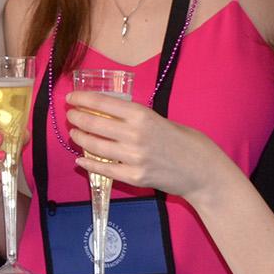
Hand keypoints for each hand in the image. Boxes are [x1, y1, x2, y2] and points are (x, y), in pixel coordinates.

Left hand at [64, 90, 231, 201]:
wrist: (203, 172)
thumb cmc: (185, 142)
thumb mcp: (161, 120)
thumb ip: (136, 118)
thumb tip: (108, 114)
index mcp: (142, 115)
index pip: (103, 103)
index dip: (83, 99)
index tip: (71, 97)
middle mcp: (135, 134)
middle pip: (94, 124)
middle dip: (76, 118)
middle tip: (70, 116)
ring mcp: (133, 157)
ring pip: (95, 146)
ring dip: (79, 138)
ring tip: (74, 134)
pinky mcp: (135, 177)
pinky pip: (104, 169)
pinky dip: (89, 164)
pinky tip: (80, 160)